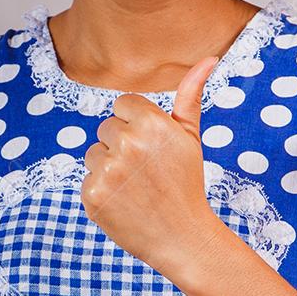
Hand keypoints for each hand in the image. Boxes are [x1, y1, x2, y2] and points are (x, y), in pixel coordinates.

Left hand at [80, 55, 225, 282]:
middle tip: (146, 171)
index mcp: (152, 124)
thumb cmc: (186, 183)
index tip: (152, 147)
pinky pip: (87, 180)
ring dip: (108, 167)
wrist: (183, 238)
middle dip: (122, 145)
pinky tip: (125, 203)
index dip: (137, 125)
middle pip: (106, 128)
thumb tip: (209, 58)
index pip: (124, 104)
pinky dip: (102, 191)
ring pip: (93, 154)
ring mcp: (107, 171)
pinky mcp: (92, 196)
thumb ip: (190, 95)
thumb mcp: (191, 137)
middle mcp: (128, 144)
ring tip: (135, 187)